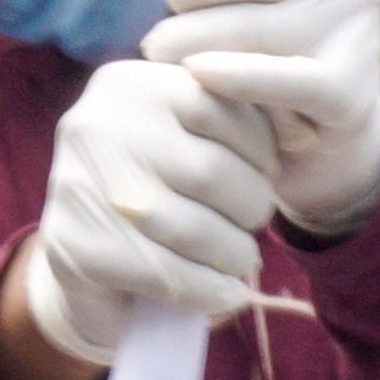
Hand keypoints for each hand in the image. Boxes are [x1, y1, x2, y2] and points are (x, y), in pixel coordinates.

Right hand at [18, 49, 277, 370]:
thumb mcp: (190, 139)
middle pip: (209, 171)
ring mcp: (77, 186)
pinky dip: (211, 291)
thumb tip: (303, 134)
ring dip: (234, 254)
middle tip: (252, 224)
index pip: (218, 103)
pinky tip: (227, 295)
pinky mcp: (75, 247)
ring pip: (190, 228)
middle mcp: (93, 124)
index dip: (259, 148)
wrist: (85, 262)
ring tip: (242, 260)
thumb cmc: (156, 190)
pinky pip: (166, 274)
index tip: (264, 172)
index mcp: (127, 84)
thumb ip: (234, 126)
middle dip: (250, 206)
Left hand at [143, 0, 379, 236]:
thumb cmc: (275, 15)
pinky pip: (276, 79)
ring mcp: (354, 31)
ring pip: (242, 29)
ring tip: (159, 48)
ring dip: (183, 39)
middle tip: (166, 7)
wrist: (332, 111)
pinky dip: (229, 76)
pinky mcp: (346, 89)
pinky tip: (193, 74)